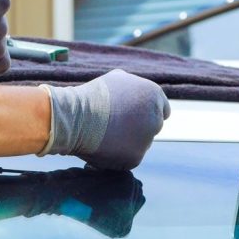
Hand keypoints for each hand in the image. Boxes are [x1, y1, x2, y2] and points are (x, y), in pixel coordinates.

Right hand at [39, 70, 170, 170]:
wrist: (75, 117)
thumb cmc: (93, 97)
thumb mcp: (118, 80)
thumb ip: (137, 89)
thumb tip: (141, 96)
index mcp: (154, 96)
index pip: (163, 110)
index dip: (147, 114)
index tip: (134, 117)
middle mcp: (155, 118)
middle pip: (152, 128)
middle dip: (138, 128)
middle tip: (117, 126)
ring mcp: (147, 140)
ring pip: (140, 144)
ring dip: (128, 142)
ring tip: (105, 134)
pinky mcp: (135, 158)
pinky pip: (129, 158)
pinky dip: (118, 155)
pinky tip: (103, 146)